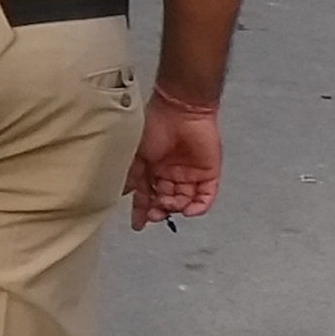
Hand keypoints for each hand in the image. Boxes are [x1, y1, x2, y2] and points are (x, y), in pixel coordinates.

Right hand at [129, 98, 221, 227]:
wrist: (181, 111)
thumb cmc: (155, 126)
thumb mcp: (136, 154)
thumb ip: (133, 176)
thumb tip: (126, 194)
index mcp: (154, 169)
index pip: (148, 195)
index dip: (142, 210)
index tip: (138, 224)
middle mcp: (172, 173)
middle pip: (166, 201)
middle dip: (160, 211)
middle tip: (155, 215)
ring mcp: (191, 174)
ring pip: (185, 201)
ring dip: (177, 208)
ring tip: (169, 206)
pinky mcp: (209, 173)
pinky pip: (206, 196)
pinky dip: (200, 207)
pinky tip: (190, 210)